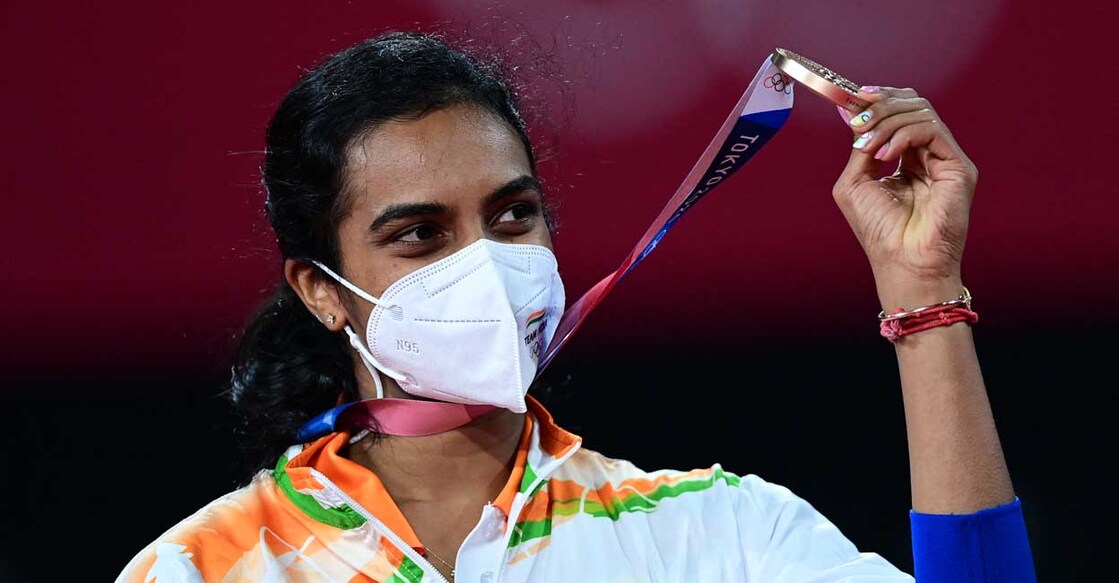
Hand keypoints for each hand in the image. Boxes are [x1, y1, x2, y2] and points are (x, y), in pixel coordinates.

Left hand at [832, 87, 977, 309]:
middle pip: (912, 105)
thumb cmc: (878, 231)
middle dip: (880, 105)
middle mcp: (928, 155)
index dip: (878, 99)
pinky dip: (903, 134)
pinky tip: (885, 154)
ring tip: (868, 145)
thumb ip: (860, 146)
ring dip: (887, 121)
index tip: (855, 97)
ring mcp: (945, 159)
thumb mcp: (855, 181)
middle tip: (858, 118)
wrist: (902, 262)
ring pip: (921, 112)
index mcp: (906, 158)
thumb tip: (854, 113)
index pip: (899, 112)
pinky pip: (932, 130)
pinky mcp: (958, 167)